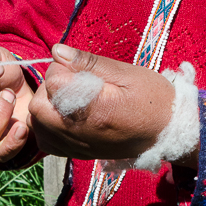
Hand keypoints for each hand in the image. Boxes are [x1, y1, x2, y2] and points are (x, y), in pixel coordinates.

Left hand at [28, 44, 177, 161]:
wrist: (168, 133)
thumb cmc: (152, 99)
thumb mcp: (126, 73)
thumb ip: (88, 63)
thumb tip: (57, 51)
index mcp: (93, 109)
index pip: (52, 82)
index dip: (62, 69)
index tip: (79, 69)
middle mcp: (79, 132)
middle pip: (37, 106)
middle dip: (48, 89)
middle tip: (72, 83)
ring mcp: (76, 146)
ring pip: (37, 125)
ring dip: (45, 108)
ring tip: (68, 100)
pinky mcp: (77, 154)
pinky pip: (46, 142)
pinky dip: (48, 127)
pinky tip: (64, 117)